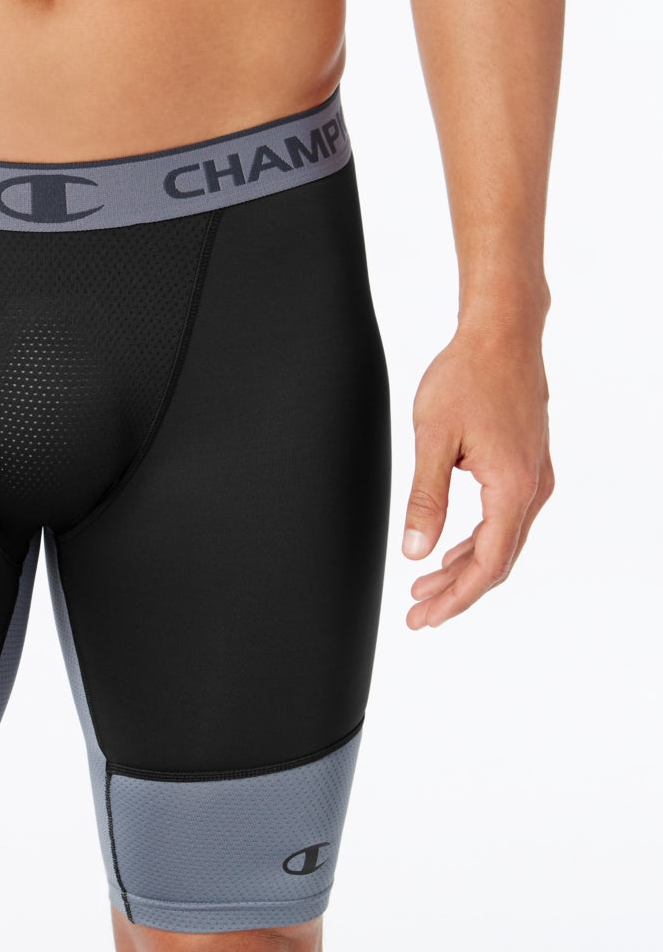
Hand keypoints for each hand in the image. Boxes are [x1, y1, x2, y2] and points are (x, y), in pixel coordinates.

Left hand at [402, 326, 552, 628]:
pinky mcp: (528, 465)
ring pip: (503, 542)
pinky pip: (507, 520)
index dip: (455, 598)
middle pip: (497, 561)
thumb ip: (425, 498)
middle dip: (457, 593)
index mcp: (511, 487)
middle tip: (418, 615)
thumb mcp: (432, 438)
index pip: (487, 564)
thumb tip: (416, 552)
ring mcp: (535, 476)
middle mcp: (532, 488)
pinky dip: (478, 542)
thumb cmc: (466, 376)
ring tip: (425, 588)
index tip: (424, 618)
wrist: (502, 334)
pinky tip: (451, 550)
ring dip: (464, 569)